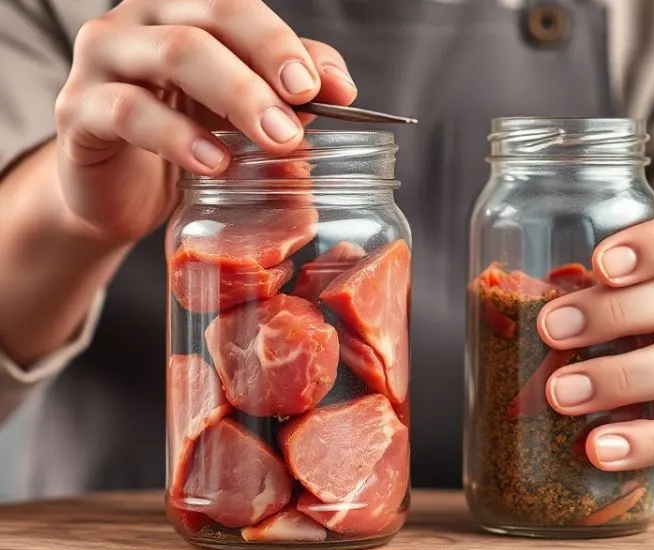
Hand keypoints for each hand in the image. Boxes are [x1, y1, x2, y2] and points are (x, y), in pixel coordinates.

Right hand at [52, 0, 356, 245]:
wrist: (120, 192)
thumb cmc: (188, 135)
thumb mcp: (245, 109)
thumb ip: (288, 88)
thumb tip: (342, 89)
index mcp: (184, 8)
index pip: (240, 6)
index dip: (286, 43)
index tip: (332, 91)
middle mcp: (141, 19)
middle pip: (213, 18)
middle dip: (269, 62)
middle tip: (304, 112)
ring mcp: (104, 58)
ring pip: (176, 53)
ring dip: (238, 95)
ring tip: (278, 140)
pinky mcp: (78, 109)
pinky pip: (130, 110)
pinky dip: (180, 137)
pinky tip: (216, 163)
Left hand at [537, 206, 653, 470]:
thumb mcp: (639, 290)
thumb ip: (589, 286)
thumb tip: (496, 299)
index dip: (651, 245)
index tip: (600, 263)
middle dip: (610, 314)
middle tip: (550, 330)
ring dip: (617, 379)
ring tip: (561, 394)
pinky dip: (645, 442)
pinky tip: (601, 447)